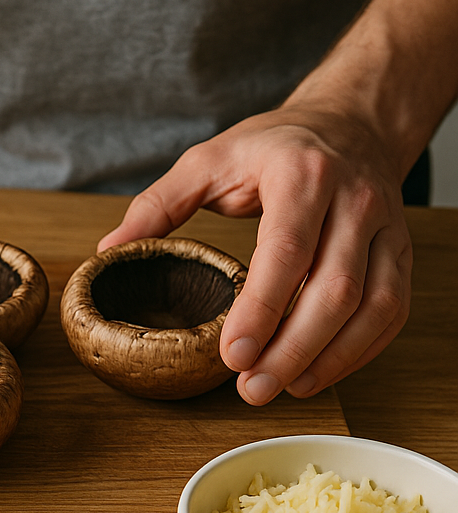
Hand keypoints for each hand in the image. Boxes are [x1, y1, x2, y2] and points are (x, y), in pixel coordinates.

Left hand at [97, 104, 412, 404]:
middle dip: (292, 349)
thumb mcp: (208, 159)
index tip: (231, 355)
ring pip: (371, 306)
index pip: (286, 251)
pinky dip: (359, 350)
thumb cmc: (273, 146)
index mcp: (302, 175)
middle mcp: (354, 200)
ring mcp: (386, 228)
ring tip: (283, 389)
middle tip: (251, 388)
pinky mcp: (401, 251)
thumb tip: (110, 249)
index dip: (261, 309)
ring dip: (329, 358)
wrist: (349, 123)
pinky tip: (320, 372)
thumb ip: (159, 204)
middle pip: (333, 289)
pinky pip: (392, 310)